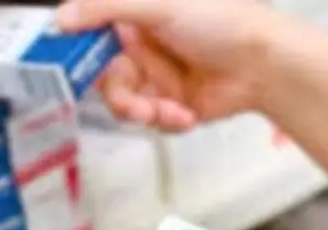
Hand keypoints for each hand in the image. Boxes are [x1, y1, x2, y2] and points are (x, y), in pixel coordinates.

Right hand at [58, 0, 277, 130]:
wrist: (266, 65)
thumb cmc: (221, 22)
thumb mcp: (159, 5)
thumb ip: (106, 8)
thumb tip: (60, 18)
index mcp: (136, 17)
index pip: (91, 36)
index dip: (78, 55)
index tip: (68, 71)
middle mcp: (142, 48)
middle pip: (105, 78)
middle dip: (119, 95)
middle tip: (133, 103)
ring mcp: (156, 78)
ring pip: (126, 103)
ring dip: (143, 111)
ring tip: (164, 111)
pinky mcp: (170, 105)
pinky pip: (150, 120)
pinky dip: (166, 120)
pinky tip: (185, 114)